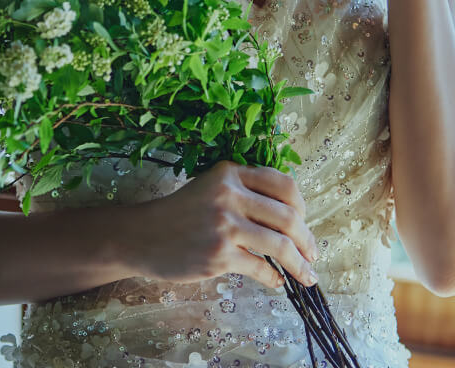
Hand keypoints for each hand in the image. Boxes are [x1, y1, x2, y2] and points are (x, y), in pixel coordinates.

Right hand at [123, 160, 318, 289]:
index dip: (302, 207)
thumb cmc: (179, 213)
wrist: (141, 236)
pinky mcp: (219, 255)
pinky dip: (274, 277)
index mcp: (230, 173)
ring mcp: (225, 226)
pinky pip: (260, 268)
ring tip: (307, 275)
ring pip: (280, 245)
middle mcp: (229, 195)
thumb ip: (244, 191)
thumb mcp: (210, 187)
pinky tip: (277, 282)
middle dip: (307, 240)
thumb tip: (290, 216)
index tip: (305, 223)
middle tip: (313, 254)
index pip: (284, 185)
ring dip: (300, 264)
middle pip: (288, 217)